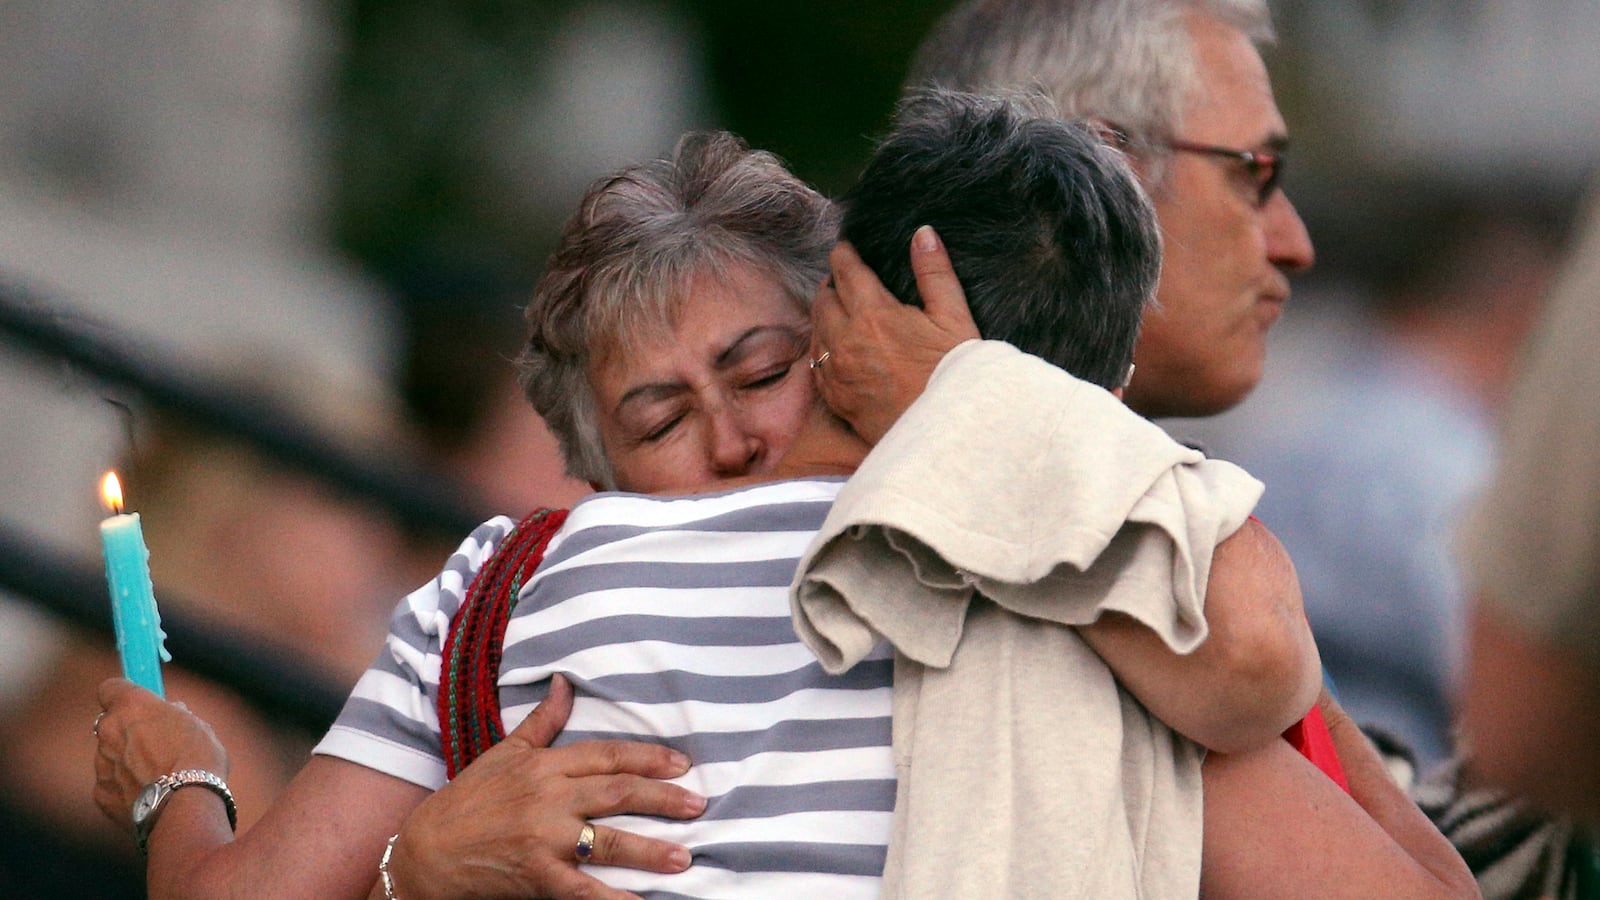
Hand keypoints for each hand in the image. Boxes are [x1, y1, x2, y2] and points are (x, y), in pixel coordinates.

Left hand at [92, 677, 229, 826]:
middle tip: (154, 745)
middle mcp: (109, 730)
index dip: (123, 695)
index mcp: (132, 706)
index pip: (110, 688)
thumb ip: (175, 716)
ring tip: (157, 777)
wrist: (185, 806)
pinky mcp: (101, 793)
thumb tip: (171, 715)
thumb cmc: (198, 759)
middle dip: (127, 732)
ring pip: (110, 756)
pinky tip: (150, 795)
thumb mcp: (197, 725)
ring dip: (127, 761)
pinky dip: (126, 788)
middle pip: (111, 725)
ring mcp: (102, 763)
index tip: (137, 704)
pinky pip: (111, 784)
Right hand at [387, 674, 705, 899]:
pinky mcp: (535, 877)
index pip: (607, 755)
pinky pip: (583, 890)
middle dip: (663, 798)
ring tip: (685, 857)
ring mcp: (543, 840)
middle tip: (699, 804)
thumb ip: (542, 722)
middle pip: (617, 793)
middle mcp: (548, 799)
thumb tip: (566, 682)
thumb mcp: (504, 753)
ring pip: (607, 842)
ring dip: (650, 850)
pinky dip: (614, 899)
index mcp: (544, 766)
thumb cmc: (467, 801)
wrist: (424, 853)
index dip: (648, 757)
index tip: (682, 763)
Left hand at [811, 226, 979, 444]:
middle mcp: (845, 341)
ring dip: (824, 314)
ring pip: (816, 330)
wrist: (946, 433)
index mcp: (873, 314)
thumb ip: (935, 272)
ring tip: (838, 308)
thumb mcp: (954, 318)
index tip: (846, 248)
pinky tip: (834, 346)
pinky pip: (816, 363)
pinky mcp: (836, 398)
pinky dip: (822, 347)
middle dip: (831, 284)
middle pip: (823, 299)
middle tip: (843, 279)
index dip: (844, 254)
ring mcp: (836, 372)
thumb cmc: (954, 375)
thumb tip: (923, 234)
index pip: (845, 271)